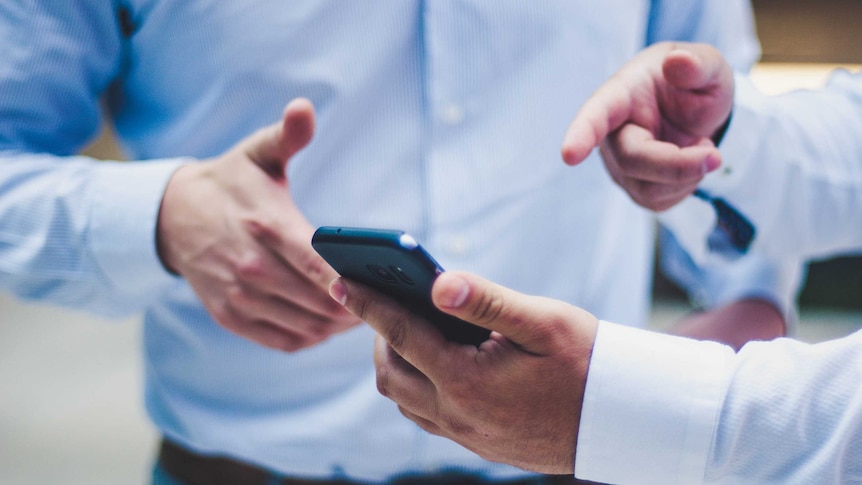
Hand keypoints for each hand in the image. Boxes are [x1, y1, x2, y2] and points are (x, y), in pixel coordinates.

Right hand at [157, 98, 360, 350]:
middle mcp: (251, 267)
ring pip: (306, 326)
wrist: (172, 216)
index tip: (382, 286)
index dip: (353, 282)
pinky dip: (312, 337)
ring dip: (338, 326)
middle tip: (386, 302)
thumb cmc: (230, 183)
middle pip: (320, 302)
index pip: (319, 264)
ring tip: (364, 314)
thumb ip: (287, 135)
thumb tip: (304, 108)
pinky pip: (284, 341)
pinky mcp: (231, 316)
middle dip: (357, 306)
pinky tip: (329, 325)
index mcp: (266, 225)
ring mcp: (239, 296)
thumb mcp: (257, 153)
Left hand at [330, 271, 598, 473]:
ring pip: (404, 399)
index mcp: (467, 381)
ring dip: (395, 362)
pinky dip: (415, 385)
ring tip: (405, 328)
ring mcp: (466, 435)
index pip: (400, 335)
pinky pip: (425, 415)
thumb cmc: (586, 361)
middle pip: (390, 373)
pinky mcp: (477, 444)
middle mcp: (458, 414)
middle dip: (377, 335)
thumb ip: (486, 300)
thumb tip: (437, 282)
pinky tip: (433, 362)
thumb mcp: (541, 321)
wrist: (622, 419)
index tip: (340, 280)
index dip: (368, 304)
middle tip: (382, 301)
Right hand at [561, 42, 734, 210]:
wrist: (698, 112)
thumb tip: (678, 62)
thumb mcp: (709, 66)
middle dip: (677, 165)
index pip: (596, 114)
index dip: (582, 134)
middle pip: (632, 160)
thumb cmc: (695, 83)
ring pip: (648, 188)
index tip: (569, 155)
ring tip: (702, 146)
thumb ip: (698, 64)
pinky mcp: (634, 188)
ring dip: (688, 174)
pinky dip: (687, 185)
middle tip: (715, 156)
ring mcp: (619, 165)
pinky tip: (690, 163)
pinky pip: (659, 201)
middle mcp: (611, 133)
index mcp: (621, 94)